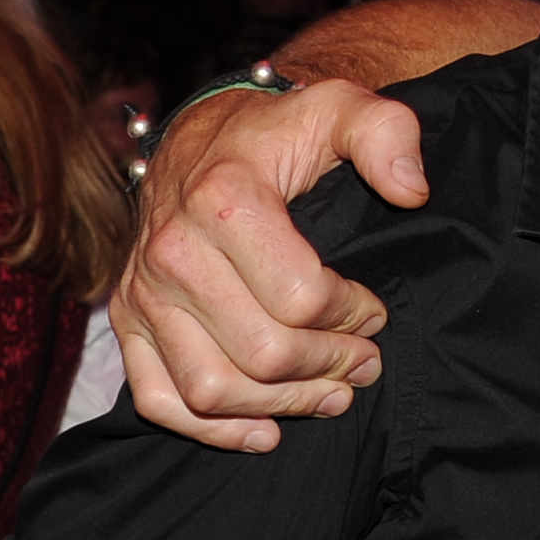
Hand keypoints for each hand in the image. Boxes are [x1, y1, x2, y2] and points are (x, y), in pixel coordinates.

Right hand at [114, 82, 427, 452]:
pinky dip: (212, 430)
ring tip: (331, 395)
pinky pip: (159, 400)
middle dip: (329, 366)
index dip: (352, 316)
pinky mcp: (128, 321)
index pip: (301, 298)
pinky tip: (265, 430)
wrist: (204, 137)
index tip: (374, 312)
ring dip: (282, 406)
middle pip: (263, 352)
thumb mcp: (338, 109)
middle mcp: (172, 251)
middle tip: (365, 362)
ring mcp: (144, 292)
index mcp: (223, 199)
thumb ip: (385, 133)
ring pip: (213, 388)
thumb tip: (411, 188)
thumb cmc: (278, 133)